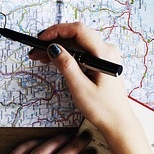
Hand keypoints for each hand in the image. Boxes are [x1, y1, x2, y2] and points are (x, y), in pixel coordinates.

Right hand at [29, 22, 137, 143]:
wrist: (118, 123)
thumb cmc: (103, 109)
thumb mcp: (80, 88)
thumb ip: (66, 65)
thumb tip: (53, 48)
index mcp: (104, 54)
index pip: (78, 30)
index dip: (57, 30)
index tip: (40, 38)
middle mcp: (107, 50)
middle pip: (77, 36)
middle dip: (54, 40)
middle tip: (36, 50)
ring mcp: (105, 56)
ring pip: (77, 44)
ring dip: (59, 47)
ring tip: (40, 56)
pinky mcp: (101, 62)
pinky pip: (82, 52)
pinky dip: (67, 54)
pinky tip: (54, 60)